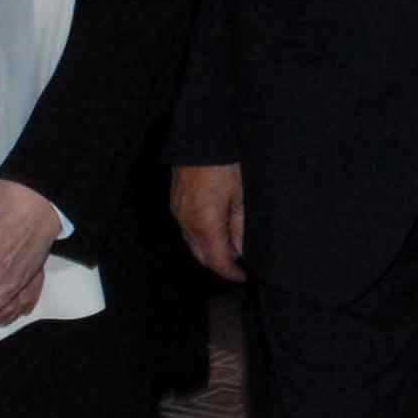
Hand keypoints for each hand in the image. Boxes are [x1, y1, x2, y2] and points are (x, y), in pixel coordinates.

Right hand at [171, 162, 245, 282]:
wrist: (200, 142)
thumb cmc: (222, 166)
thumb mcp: (240, 198)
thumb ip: (239, 228)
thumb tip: (241, 250)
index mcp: (206, 224)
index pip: (217, 261)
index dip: (231, 272)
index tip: (242, 275)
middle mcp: (188, 223)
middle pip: (202, 257)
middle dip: (220, 264)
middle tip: (237, 263)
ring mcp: (178, 214)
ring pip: (193, 245)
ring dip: (210, 251)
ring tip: (229, 245)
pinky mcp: (175, 205)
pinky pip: (187, 230)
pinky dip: (201, 238)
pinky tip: (215, 230)